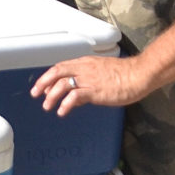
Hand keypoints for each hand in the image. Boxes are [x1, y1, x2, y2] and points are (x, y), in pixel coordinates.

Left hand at [30, 56, 148, 115]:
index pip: (61, 67)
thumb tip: (79, 93)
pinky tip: (62, 111)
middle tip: (35, 94)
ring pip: (62, 84)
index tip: (42, 85)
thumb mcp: (103, 72)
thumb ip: (89, 80)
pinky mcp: (95, 91)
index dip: (49, 76)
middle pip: (57, 72)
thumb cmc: (126, 74)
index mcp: (86, 63)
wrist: (139, 74)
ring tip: (47, 106)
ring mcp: (89, 79)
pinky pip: (75, 96)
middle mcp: (84, 69)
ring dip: (51, 96)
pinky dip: (65, 104)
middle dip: (43, 83)